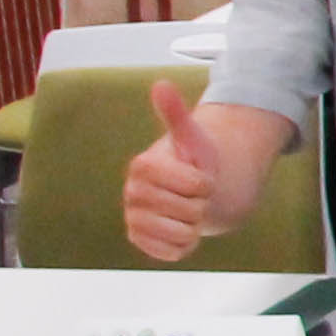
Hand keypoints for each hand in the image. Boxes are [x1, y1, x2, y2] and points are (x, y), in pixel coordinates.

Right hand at [121, 82, 222, 260]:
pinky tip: (181, 228)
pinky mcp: (140, 241)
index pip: (193, 184)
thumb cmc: (192, 162)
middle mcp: (131, 194)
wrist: (190, 190)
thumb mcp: (191, 137)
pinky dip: (186, 243)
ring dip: (195, 224)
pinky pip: (174, 251)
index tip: (199, 175)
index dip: (205, 182)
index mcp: (142, 166)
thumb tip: (161, 84)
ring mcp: (133, 219)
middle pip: (189, 210)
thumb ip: (176, 113)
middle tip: (194, 194)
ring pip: (182, 233)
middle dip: (201, 203)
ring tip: (187, 210)